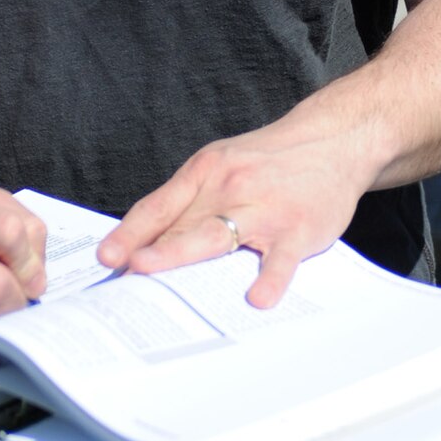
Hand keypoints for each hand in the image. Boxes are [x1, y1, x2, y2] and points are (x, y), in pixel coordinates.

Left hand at [96, 112, 367, 307]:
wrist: (334, 141)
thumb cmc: (269, 162)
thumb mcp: (223, 167)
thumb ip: (190, 204)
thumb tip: (147, 246)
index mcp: (206, 172)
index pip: (159, 205)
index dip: (129, 232)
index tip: (105, 256)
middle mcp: (230, 187)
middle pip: (182, 225)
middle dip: (149, 249)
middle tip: (124, 271)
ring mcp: (264, 208)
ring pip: (218, 235)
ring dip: (181, 254)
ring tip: (153, 273)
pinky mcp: (297, 228)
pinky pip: (280, 257)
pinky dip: (269, 278)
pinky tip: (257, 299)